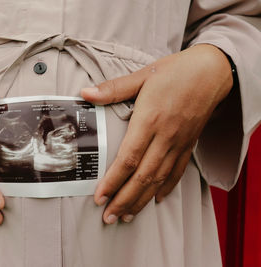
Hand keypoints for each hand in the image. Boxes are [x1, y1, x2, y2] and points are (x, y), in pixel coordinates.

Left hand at [81, 44, 232, 223]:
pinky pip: (177, 172)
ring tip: (126, 216)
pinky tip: (156, 200)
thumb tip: (84, 93)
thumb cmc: (176, 72)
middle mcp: (165, 137)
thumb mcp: (142, 75)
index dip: (113, 181)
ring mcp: (178, 144)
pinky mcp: (188, 145)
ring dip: (141, 200)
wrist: (212, 72)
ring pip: (159, 180)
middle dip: (124, 200)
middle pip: (142, 176)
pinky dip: (166, 188)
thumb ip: (112, 88)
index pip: (128, 159)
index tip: (100, 197)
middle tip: (109, 217)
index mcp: (150, 120)